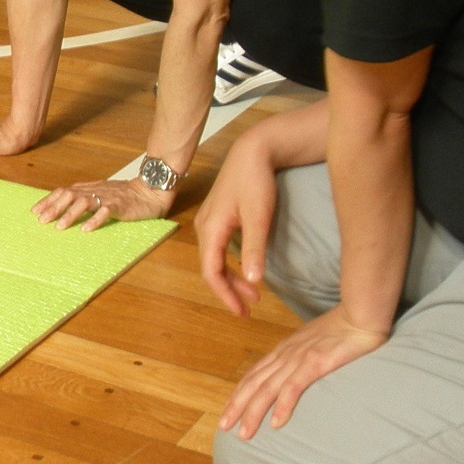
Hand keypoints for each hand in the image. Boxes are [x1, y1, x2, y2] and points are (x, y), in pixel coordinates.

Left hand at [33, 176, 172, 230]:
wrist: (149, 191)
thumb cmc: (123, 194)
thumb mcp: (100, 193)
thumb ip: (83, 196)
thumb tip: (62, 203)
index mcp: (88, 188)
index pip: (63, 191)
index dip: (48, 200)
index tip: (35, 212)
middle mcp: (94, 190)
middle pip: (69, 195)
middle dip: (53, 208)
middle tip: (42, 221)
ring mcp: (107, 197)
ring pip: (84, 202)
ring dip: (70, 214)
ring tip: (59, 227)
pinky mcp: (119, 205)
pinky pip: (105, 212)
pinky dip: (94, 220)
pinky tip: (86, 229)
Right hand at [196, 132, 279, 315]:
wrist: (253, 151)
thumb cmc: (255, 182)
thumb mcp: (259, 217)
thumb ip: (254, 249)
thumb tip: (253, 282)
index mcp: (210, 229)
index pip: (211, 272)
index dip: (225, 295)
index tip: (242, 312)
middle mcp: (204, 227)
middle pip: (211, 268)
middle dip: (230, 290)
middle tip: (250, 308)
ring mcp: (208, 221)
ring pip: (215, 259)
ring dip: (232, 278)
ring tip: (253, 294)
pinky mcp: (217, 217)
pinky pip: (218, 249)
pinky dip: (231, 264)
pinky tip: (246, 269)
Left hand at [219, 307, 387, 439]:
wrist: (359, 314)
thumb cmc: (342, 329)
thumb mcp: (313, 343)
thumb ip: (301, 357)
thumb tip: (295, 373)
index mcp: (284, 350)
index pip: (254, 374)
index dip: (239, 393)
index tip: (229, 411)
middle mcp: (285, 355)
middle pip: (254, 383)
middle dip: (237, 406)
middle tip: (224, 427)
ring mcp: (298, 359)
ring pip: (268, 389)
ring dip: (254, 412)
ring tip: (244, 433)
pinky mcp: (315, 363)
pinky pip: (294, 387)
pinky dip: (283, 406)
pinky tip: (276, 423)